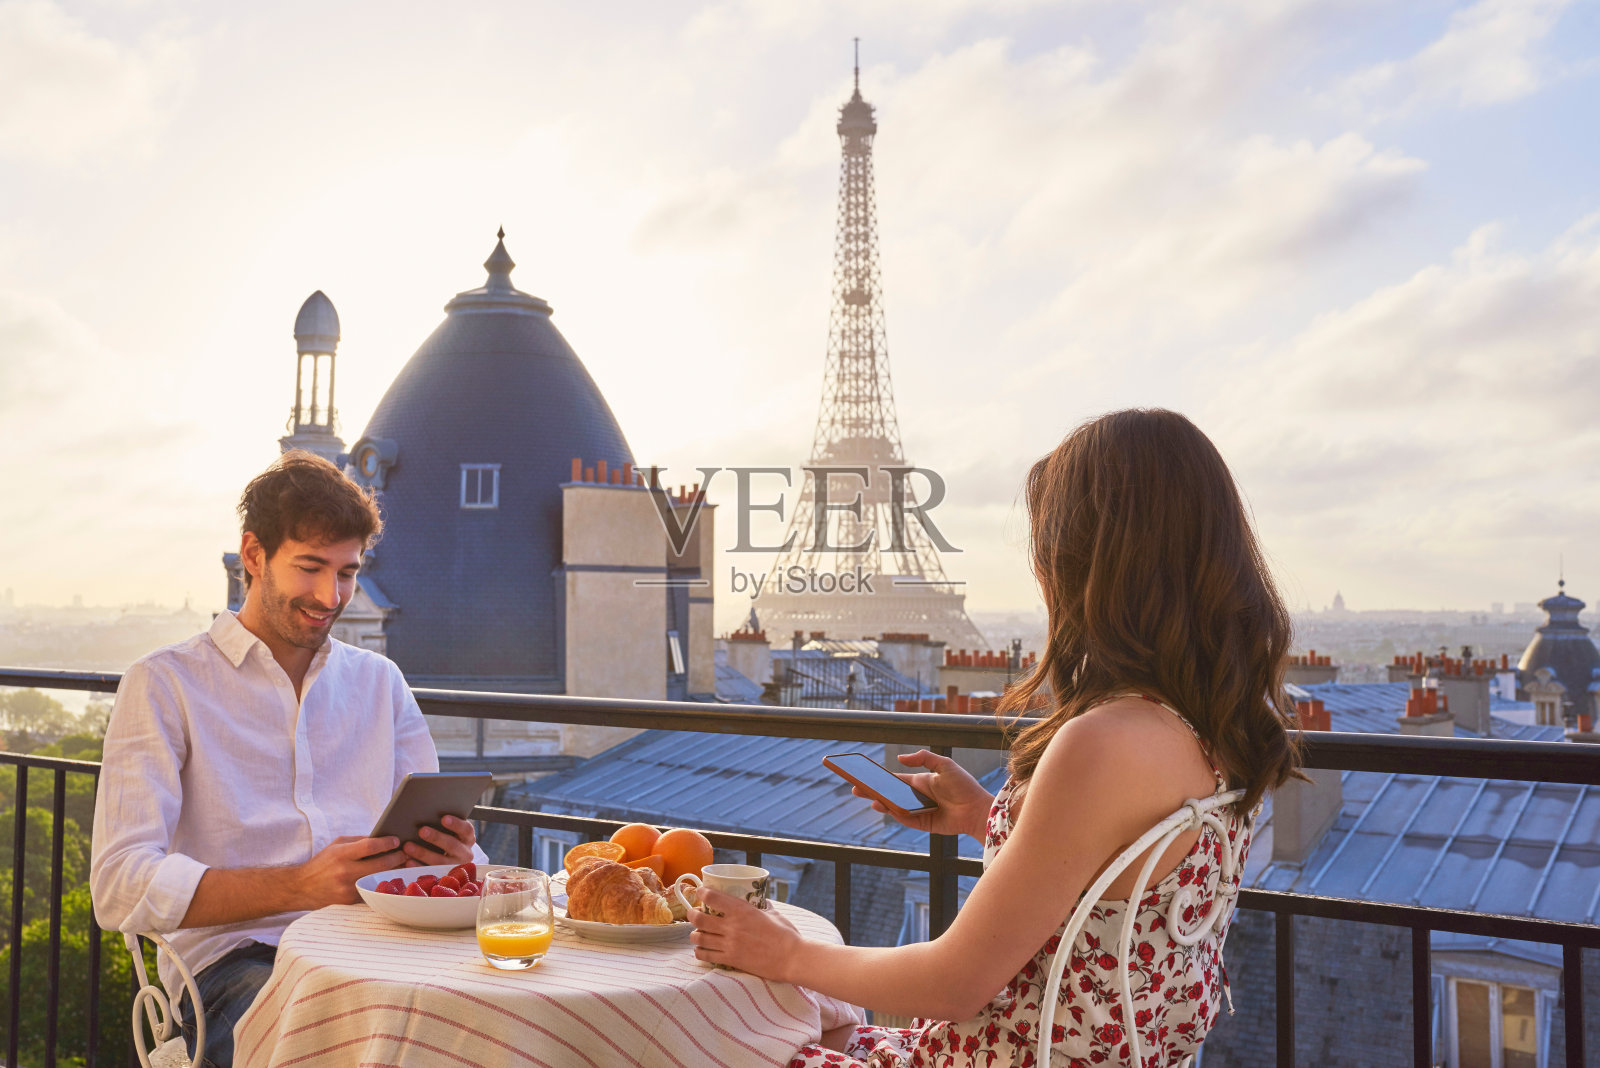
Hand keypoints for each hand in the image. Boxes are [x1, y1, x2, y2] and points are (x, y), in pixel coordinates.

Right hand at [293, 835, 401, 906]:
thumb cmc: (323, 862)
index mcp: (341, 854)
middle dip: (397, 858)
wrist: (301, 888)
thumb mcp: (337, 845)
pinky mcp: (350, 901)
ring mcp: (348, 889)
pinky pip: (371, 890)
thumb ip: (360, 841)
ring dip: (393, 871)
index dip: (387, 843)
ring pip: (379, 879)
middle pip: (380, 864)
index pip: (370, 846)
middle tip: (406, 853)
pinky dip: (381, 883)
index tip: (397, 841)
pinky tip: (390, 878)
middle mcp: (345, 872)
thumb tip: (384, 838)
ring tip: (402, 865)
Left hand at [400, 814, 476, 866]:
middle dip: (436, 837)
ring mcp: (454, 866)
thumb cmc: (445, 835)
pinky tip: (407, 861)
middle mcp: (465, 853)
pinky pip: (430, 873)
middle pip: (452, 845)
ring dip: (423, 853)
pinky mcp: (442, 876)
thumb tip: (426, 811)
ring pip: (440, 861)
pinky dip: (417, 867)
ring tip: (408, 846)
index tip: (443, 818)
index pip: (466, 829)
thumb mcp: (449, 829)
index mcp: (468, 838)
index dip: (456, 824)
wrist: (448, 856)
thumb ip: (443, 822)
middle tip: (421, 830)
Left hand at [687, 888, 801, 978]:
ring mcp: (730, 944)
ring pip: (699, 938)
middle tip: (693, 914)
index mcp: (742, 910)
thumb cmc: (786, 934)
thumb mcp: (773, 913)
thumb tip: (760, 902)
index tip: (700, 892)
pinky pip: (706, 956)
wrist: (791, 958)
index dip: (702, 893)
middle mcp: (732, 926)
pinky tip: (701, 950)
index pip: (712, 897)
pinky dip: (700, 952)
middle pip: (699, 918)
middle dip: (692, 915)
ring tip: (697, 934)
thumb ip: (762, 907)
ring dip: (695, 935)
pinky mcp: (731, 960)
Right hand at [860, 750, 993, 838]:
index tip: (863, 774)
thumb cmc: (964, 785)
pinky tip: (884, 807)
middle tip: (855, 788)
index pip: (894, 779)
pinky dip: (894, 814)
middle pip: (889, 794)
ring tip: (869, 798)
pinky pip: (905, 819)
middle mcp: (916, 797)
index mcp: (920, 782)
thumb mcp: (945, 765)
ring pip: (894, 807)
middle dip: (872, 791)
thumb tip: (900, 759)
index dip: (879, 778)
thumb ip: (924, 757)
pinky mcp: (923, 824)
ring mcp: (918, 811)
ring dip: (881, 803)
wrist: (977, 809)